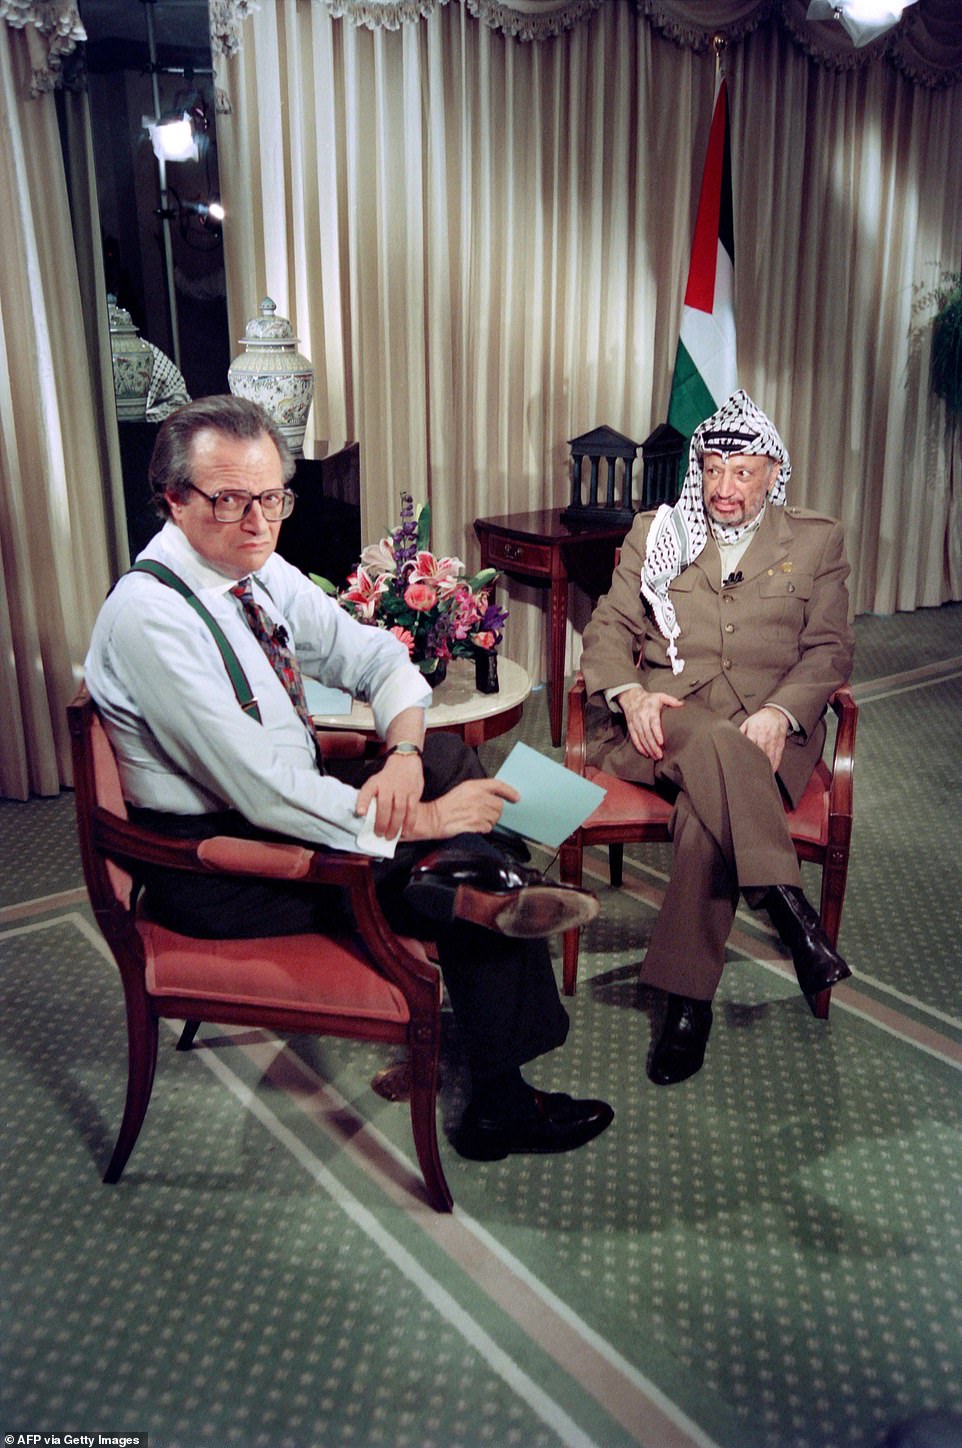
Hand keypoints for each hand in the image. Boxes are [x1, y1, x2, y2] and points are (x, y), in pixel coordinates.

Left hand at [356, 753, 423, 838]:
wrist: (405, 762)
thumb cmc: (387, 777)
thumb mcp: (375, 782)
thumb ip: (369, 797)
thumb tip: (363, 816)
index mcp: (376, 782)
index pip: (367, 791)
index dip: (363, 802)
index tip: (360, 813)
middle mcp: (389, 785)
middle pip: (385, 806)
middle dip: (382, 823)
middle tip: (379, 834)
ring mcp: (403, 789)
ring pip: (399, 810)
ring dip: (395, 826)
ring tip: (390, 837)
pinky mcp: (414, 793)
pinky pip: (412, 810)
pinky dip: (409, 823)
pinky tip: (405, 832)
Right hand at [402, 778, 519, 841]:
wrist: (433, 818)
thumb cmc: (446, 806)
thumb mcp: (462, 790)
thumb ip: (479, 791)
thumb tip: (495, 797)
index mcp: (473, 786)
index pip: (498, 785)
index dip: (509, 791)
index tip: (516, 797)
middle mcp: (477, 797)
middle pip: (499, 805)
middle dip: (494, 811)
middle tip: (484, 814)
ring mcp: (476, 811)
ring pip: (495, 818)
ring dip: (489, 821)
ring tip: (476, 820)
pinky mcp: (474, 823)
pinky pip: (488, 828)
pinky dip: (483, 829)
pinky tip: (474, 826)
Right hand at [619, 688, 683, 759]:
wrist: (631, 697)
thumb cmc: (649, 699)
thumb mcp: (660, 696)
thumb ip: (671, 700)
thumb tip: (682, 705)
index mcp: (650, 710)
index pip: (653, 723)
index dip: (657, 734)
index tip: (661, 743)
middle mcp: (642, 717)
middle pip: (647, 734)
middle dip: (653, 746)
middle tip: (660, 755)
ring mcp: (635, 723)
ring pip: (641, 738)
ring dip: (648, 748)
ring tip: (655, 757)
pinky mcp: (631, 727)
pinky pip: (634, 738)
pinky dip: (639, 747)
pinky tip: (646, 754)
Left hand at [740, 706, 789, 771]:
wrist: (776, 713)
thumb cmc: (759, 719)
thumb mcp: (748, 722)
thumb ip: (741, 732)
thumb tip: (733, 740)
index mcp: (754, 730)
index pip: (749, 744)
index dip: (747, 754)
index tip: (743, 763)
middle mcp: (764, 736)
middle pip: (760, 752)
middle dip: (756, 762)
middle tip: (751, 773)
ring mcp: (773, 741)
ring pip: (769, 756)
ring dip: (766, 766)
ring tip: (761, 775)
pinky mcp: (780, 744)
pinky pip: (778, 755)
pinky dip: (775, 764)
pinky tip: (772, 770)